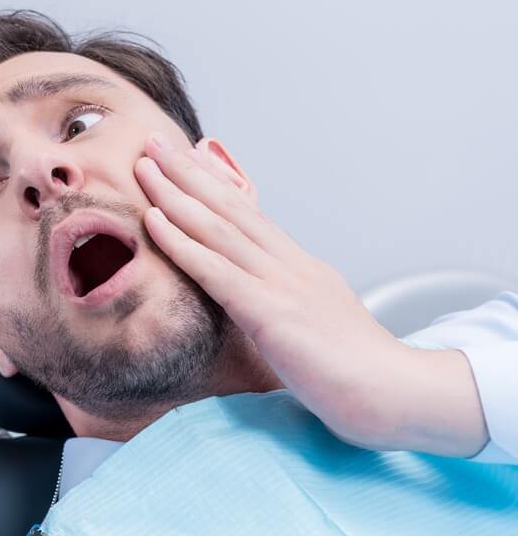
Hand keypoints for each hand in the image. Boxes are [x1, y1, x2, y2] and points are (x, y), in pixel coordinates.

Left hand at [135, 132, 487, 455]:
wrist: (393, 394)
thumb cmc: (354, 376)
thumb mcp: (312, 329)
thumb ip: (283, 310)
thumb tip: (259, 309)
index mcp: (300, 269)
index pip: (249, 216)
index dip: (214, 184)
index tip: (184, 157)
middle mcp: (290, 266)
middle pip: (230, 207)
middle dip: (187, 172)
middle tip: (153, 141)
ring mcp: (281, 284)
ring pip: (218, 227)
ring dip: (174, 193)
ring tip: (143, 165)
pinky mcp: (270, 312)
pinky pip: (216, 270)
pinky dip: (181, 242)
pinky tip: (154, 219)